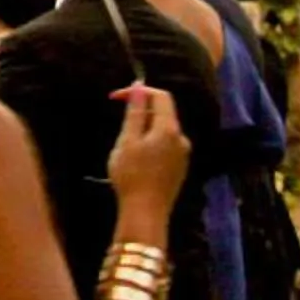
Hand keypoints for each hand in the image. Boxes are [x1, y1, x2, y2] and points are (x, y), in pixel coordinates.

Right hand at [107, 84, 190, 214]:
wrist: (145, 213)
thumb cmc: (132, 174)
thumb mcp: (127, 140)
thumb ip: (134, 112)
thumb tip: (139, 87)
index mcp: (169, 129)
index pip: (161, 96)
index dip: (139, 91)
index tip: (116, 98)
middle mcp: (181, 139)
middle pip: (163, 113)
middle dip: (141, 111)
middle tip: (118, 123)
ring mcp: (183, 155)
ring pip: (163, 130)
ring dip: (145, 128)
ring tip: (125, 144)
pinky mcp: (180, 168)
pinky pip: (166, 145)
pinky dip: (151, 142)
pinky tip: (137, 158)